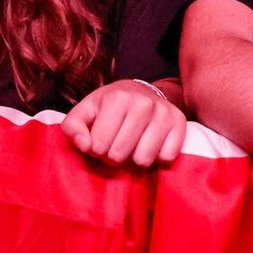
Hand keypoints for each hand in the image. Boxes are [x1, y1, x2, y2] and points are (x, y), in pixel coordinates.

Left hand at [62, 79, 186, 167]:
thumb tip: (84, 145)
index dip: (96, 150)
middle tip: (115, 146)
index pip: (99, 146)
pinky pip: (166, 158)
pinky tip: (150, 146)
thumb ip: (73, 127)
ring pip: (143, 159)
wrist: (142, 92)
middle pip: (120, 155)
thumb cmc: (109, 107)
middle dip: (113, 157)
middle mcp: (143, 103)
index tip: (99, 142)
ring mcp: (164, 112)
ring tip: (131, 147)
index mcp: (117, 98)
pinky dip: (156, 158)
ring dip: (134, 160)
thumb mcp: (86, 111)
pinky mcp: (180, 123)